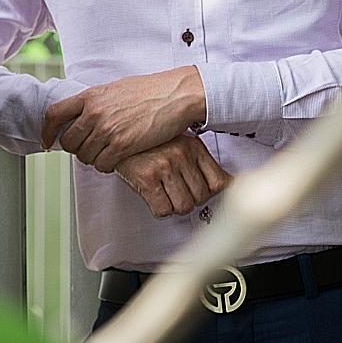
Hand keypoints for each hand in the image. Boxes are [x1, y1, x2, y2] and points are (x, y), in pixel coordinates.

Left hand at [43, 67, 205, 172]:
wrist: (175, 95)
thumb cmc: (149, 90)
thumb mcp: (114, 89)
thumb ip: (95, 102)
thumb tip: (82, 113)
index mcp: (90, 96)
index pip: (54, 115)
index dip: (47, 131)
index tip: (47, 140)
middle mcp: (94, 113)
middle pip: (68, 142)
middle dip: (76, 149)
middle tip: (88, 149)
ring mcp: (107, 130)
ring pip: (85, 157)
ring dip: (93, 159)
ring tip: (106, 153)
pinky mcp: (122, 146)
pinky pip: (102, 165)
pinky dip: (106, 166)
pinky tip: (116, 159)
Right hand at [115, 134, 230, 217]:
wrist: (113, 133)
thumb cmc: (146, 142)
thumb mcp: (178, 143)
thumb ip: (199, 162)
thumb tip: (227, 184)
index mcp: (193, 146)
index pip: (219, 182)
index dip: (213, 193)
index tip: (209, 196)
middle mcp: (181, 154)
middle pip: (201, 198)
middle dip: (190, 200)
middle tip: (178, 192)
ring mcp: (164, 166)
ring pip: (184, 206)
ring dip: (174, 206)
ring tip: (166, 194)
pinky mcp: (146, 177)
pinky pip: (163, 209)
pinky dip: (159, 209)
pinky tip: (154, 197)